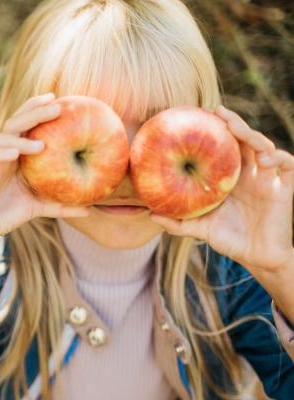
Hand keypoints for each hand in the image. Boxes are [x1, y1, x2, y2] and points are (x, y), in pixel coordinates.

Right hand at [0, 93, 89, 286]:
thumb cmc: (7, 214)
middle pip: (14, 122)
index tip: (58, 98)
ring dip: (19, 137)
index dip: (36, 107)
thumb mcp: (39, 207)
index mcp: (13, 154)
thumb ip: (61, 205)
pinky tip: (15, 154)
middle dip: (34, 111)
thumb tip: (91, 210)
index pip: (23, 123)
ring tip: (41, 144)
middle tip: (56, 106)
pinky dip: (0, 153)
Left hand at [150, 106, 293, 273]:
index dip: (214, 131)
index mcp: (229, 177)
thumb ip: (178, 223)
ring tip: (235, 128)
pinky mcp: (285, 186)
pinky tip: (265, 157)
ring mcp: (268, 178)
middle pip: (243, 140)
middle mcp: (249, 173)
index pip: (223, 147)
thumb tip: (150, 215)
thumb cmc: (230, 239)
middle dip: (232, 123)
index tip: (196, 116)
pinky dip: (278, 157)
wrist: (258, 257)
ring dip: (252, 134)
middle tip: (216, 111)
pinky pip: (287, 164)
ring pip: (264, 146)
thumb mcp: (200, 229)